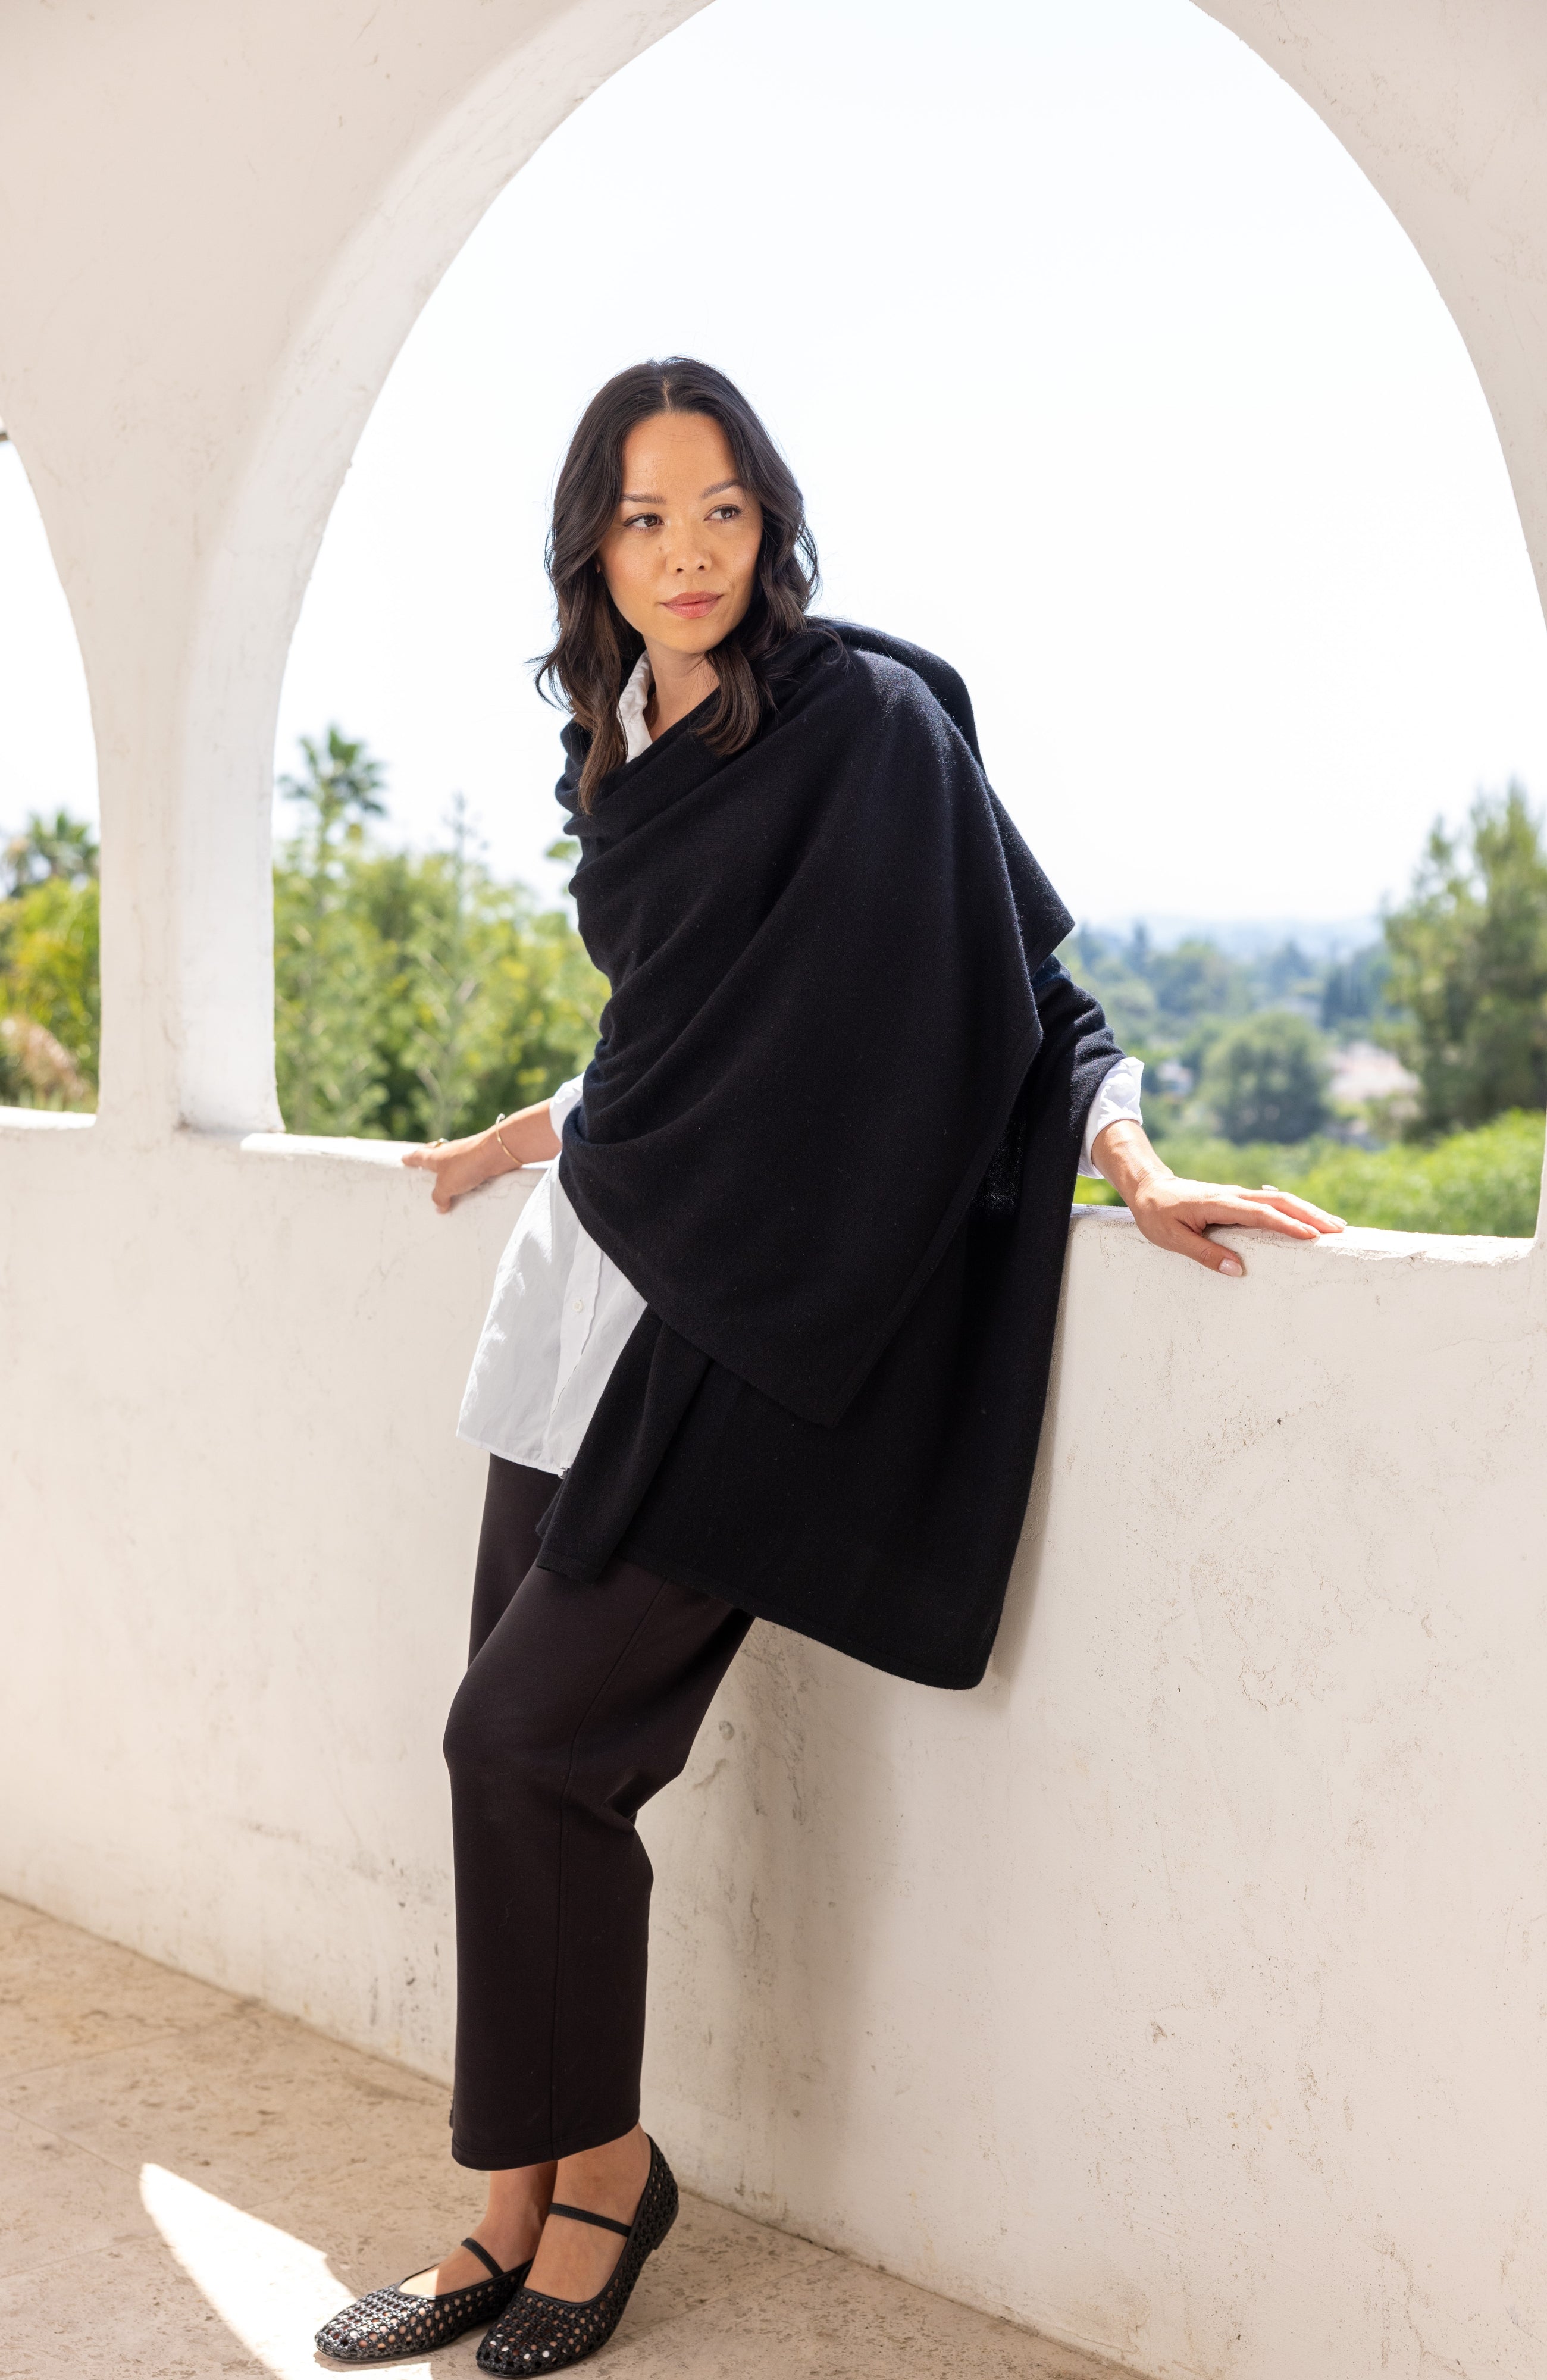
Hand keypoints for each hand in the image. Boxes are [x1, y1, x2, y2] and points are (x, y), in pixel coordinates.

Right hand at [401, 1101, 559, 1213]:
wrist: (496, 1153)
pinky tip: (467, 1182)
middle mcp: (449, 1152)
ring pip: (451, 1158)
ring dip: (447, 1165)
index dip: (411, 1159)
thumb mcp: (446, 1186)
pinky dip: (464, 1173)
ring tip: (445, 1175)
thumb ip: (439, 1197)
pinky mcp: (479, 1158)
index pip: (418, 1157)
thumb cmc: (466, 1167)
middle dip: (427, 1156)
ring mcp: (465, 1153)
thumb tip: (440, 1207)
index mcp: (435, 1157)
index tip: (404, 1159)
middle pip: (434, 1152)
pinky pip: (467, 1167)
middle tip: (422, 1160)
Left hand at [1127, 1174, 1344, 1275]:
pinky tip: (1307, 1221)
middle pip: (1280, 1200)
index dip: (1288, 1225)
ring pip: (1279, 1199)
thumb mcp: (1172, 1239)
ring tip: (1334, 1225)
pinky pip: (1271, 1202)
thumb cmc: (1157, 1215)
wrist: (1149, 1187)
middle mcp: (1234, 1195)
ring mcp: (1238, 1195)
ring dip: (1307, 1210)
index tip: (1312, 1237)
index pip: (1261, 1214)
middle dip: (1311, 1214)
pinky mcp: (1238, 1199)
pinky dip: (1293, 1210)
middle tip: (1338, 1230)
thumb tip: (1237, 1270)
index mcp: (1219, 1204)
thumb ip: (1204, 1253)